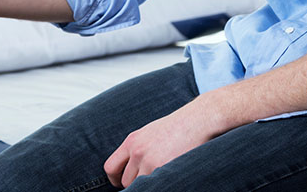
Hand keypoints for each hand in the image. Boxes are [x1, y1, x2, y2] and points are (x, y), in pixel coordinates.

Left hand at [103, 100, 221, 187]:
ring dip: (148, 184)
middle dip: (135, 183)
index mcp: (131, 142)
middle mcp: (137, 151)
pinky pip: (155, 185)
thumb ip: (136, 149)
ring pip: (140, 185)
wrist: (196, 121)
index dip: (114, 178)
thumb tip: (129, 168)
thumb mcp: (148, 134)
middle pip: (126, 180)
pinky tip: (168, 177)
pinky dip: (160, 184)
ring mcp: (150, 161)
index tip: (121, 182)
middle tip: (147, 178)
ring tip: (160, 175)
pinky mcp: (163, 168)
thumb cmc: (176, 128)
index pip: (110, 167)